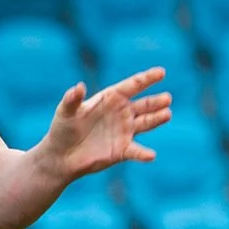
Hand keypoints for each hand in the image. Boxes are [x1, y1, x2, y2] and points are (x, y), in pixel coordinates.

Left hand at [34, 68, 173, 183]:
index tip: (161, 72)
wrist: (61, 156)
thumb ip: (72, 99)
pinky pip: (136, 151)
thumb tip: (79, 87)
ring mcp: (124, 131)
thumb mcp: (65, 112)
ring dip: (157, 119)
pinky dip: (143, 154)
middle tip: (167, 98)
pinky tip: (151, 155)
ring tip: (167, 114)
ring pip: (146, 123)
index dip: (146, 78)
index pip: (132, 86)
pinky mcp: (122, 150)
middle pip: (144, 104)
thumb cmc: (62, 130)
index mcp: (110, 99)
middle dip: (156, 101)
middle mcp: (121, 113)